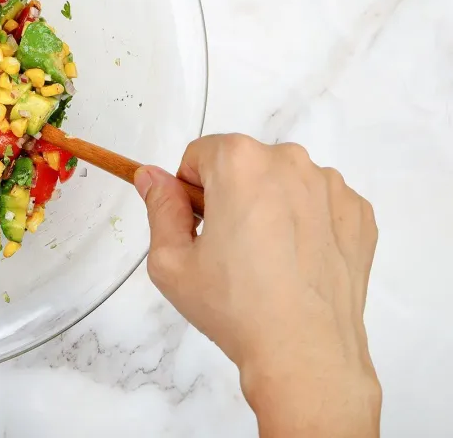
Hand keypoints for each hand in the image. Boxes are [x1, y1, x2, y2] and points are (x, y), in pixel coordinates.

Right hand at [135, 135, 379, 436]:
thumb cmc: (236, 307)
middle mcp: (289, 162)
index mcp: (239, 163)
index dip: (190, 193)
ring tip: (267, 261)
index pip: (198, 155)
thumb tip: (150, 177)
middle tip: (228, 250)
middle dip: (231, 195)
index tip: (198, 230)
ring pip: (282, 183)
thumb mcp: (170, 261)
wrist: (305, 352)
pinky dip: (305, 224)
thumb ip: (159, 207)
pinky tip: (297, 264)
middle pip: (243, 164)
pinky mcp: (358, 214)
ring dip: (270, 207)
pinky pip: (319, 204)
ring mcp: (331, 187)